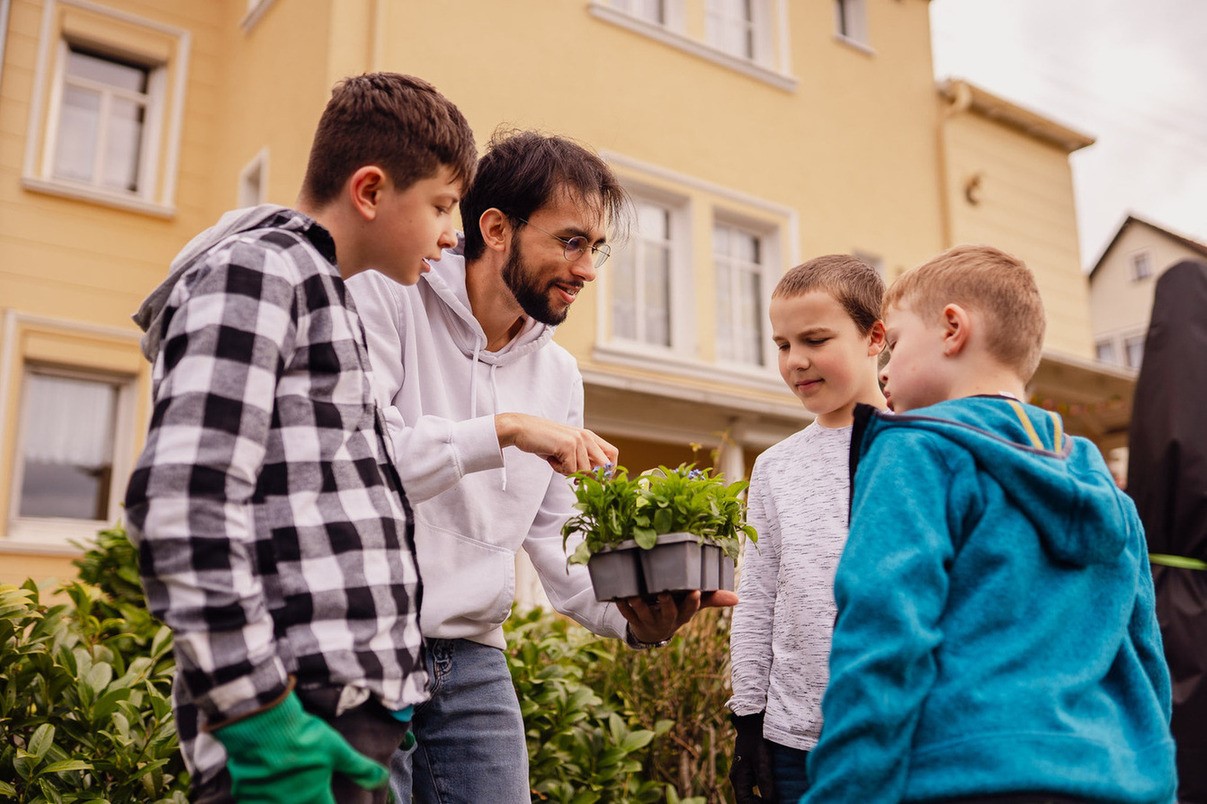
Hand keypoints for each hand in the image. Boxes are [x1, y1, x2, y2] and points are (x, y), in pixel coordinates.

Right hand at [212, 691, 387, 802]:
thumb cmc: (303, 738)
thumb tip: (382, 779)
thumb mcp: (338, 750)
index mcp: (314, 798)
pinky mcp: (244, 793)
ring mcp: (264, 801)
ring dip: (283, 800)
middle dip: (308, 801)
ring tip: (287, 792)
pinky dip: (259, 799)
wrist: (262, 725)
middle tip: (310, 795)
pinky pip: (253, 802)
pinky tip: (262, 791)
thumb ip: (359, 769)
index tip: (333, 802)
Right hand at [495, 412, 617, 474]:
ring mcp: (578, 440)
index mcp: (589, 436)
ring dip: (570, 473)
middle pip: (604, 466)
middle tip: (577, 480)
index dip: (608, 470)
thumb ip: (582, 460)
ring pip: (585, 472)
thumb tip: (595, 479)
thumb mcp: (567, 449)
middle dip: (594, 478)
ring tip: (556, 461)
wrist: (522, 429)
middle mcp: (587, 436)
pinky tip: (551, 458)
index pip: (612, 454)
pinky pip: (571, 471)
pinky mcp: (568, 446)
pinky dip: (559, 470)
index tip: (597, 480)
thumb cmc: (543, 441)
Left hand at [616, 589, 736, 643]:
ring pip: (644, 613)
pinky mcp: (633, 619)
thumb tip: (738, 598)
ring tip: (634, 594)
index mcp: (682, 616)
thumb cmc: (676, 611)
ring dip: (638, 605)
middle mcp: (666, 620)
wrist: (652, 631)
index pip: (690, 610)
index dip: (693, 602)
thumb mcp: (692, 607)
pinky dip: (621, 605)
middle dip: (666, 603)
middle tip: (664, 592)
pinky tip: (617, 595)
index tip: (695, 590)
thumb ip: (711, 599)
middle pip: (668, 613)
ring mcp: (649, 621)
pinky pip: (626, 613)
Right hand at [730, 711, 777, 802]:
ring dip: (762, 798)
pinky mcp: (750, 769)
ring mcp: (743, 774)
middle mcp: (738, 778)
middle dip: (760, 803)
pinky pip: (755, 786)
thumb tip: (771, 802)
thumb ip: (766, 782)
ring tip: (777, 797)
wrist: (753, 721)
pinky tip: (775, 787)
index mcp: (738, 777)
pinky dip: (763, 791)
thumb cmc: (757, 739)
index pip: (744, 802)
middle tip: (777, 802)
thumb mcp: (763, 760)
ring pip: (751, 794)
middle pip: (746, 800)